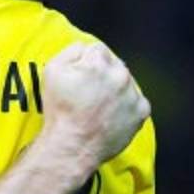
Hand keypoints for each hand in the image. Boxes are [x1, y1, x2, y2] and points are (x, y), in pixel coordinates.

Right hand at [38, 43, 150, 175]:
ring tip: (98, 106)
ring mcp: (133, 94)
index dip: (86, 62)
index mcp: (99, 62)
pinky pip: (136, 101)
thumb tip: (84, 48)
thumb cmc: (61, 111)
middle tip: (88, 93)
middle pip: (114, 64)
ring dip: (115, 89)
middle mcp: (120, 75)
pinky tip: (110, 114)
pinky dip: (126, 106)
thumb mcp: (52, 71)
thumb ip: (70, 51)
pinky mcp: (141, 112)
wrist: (72, 145)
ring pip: (126, 82)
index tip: (81, 76)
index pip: (97, 50)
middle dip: (103, 74)